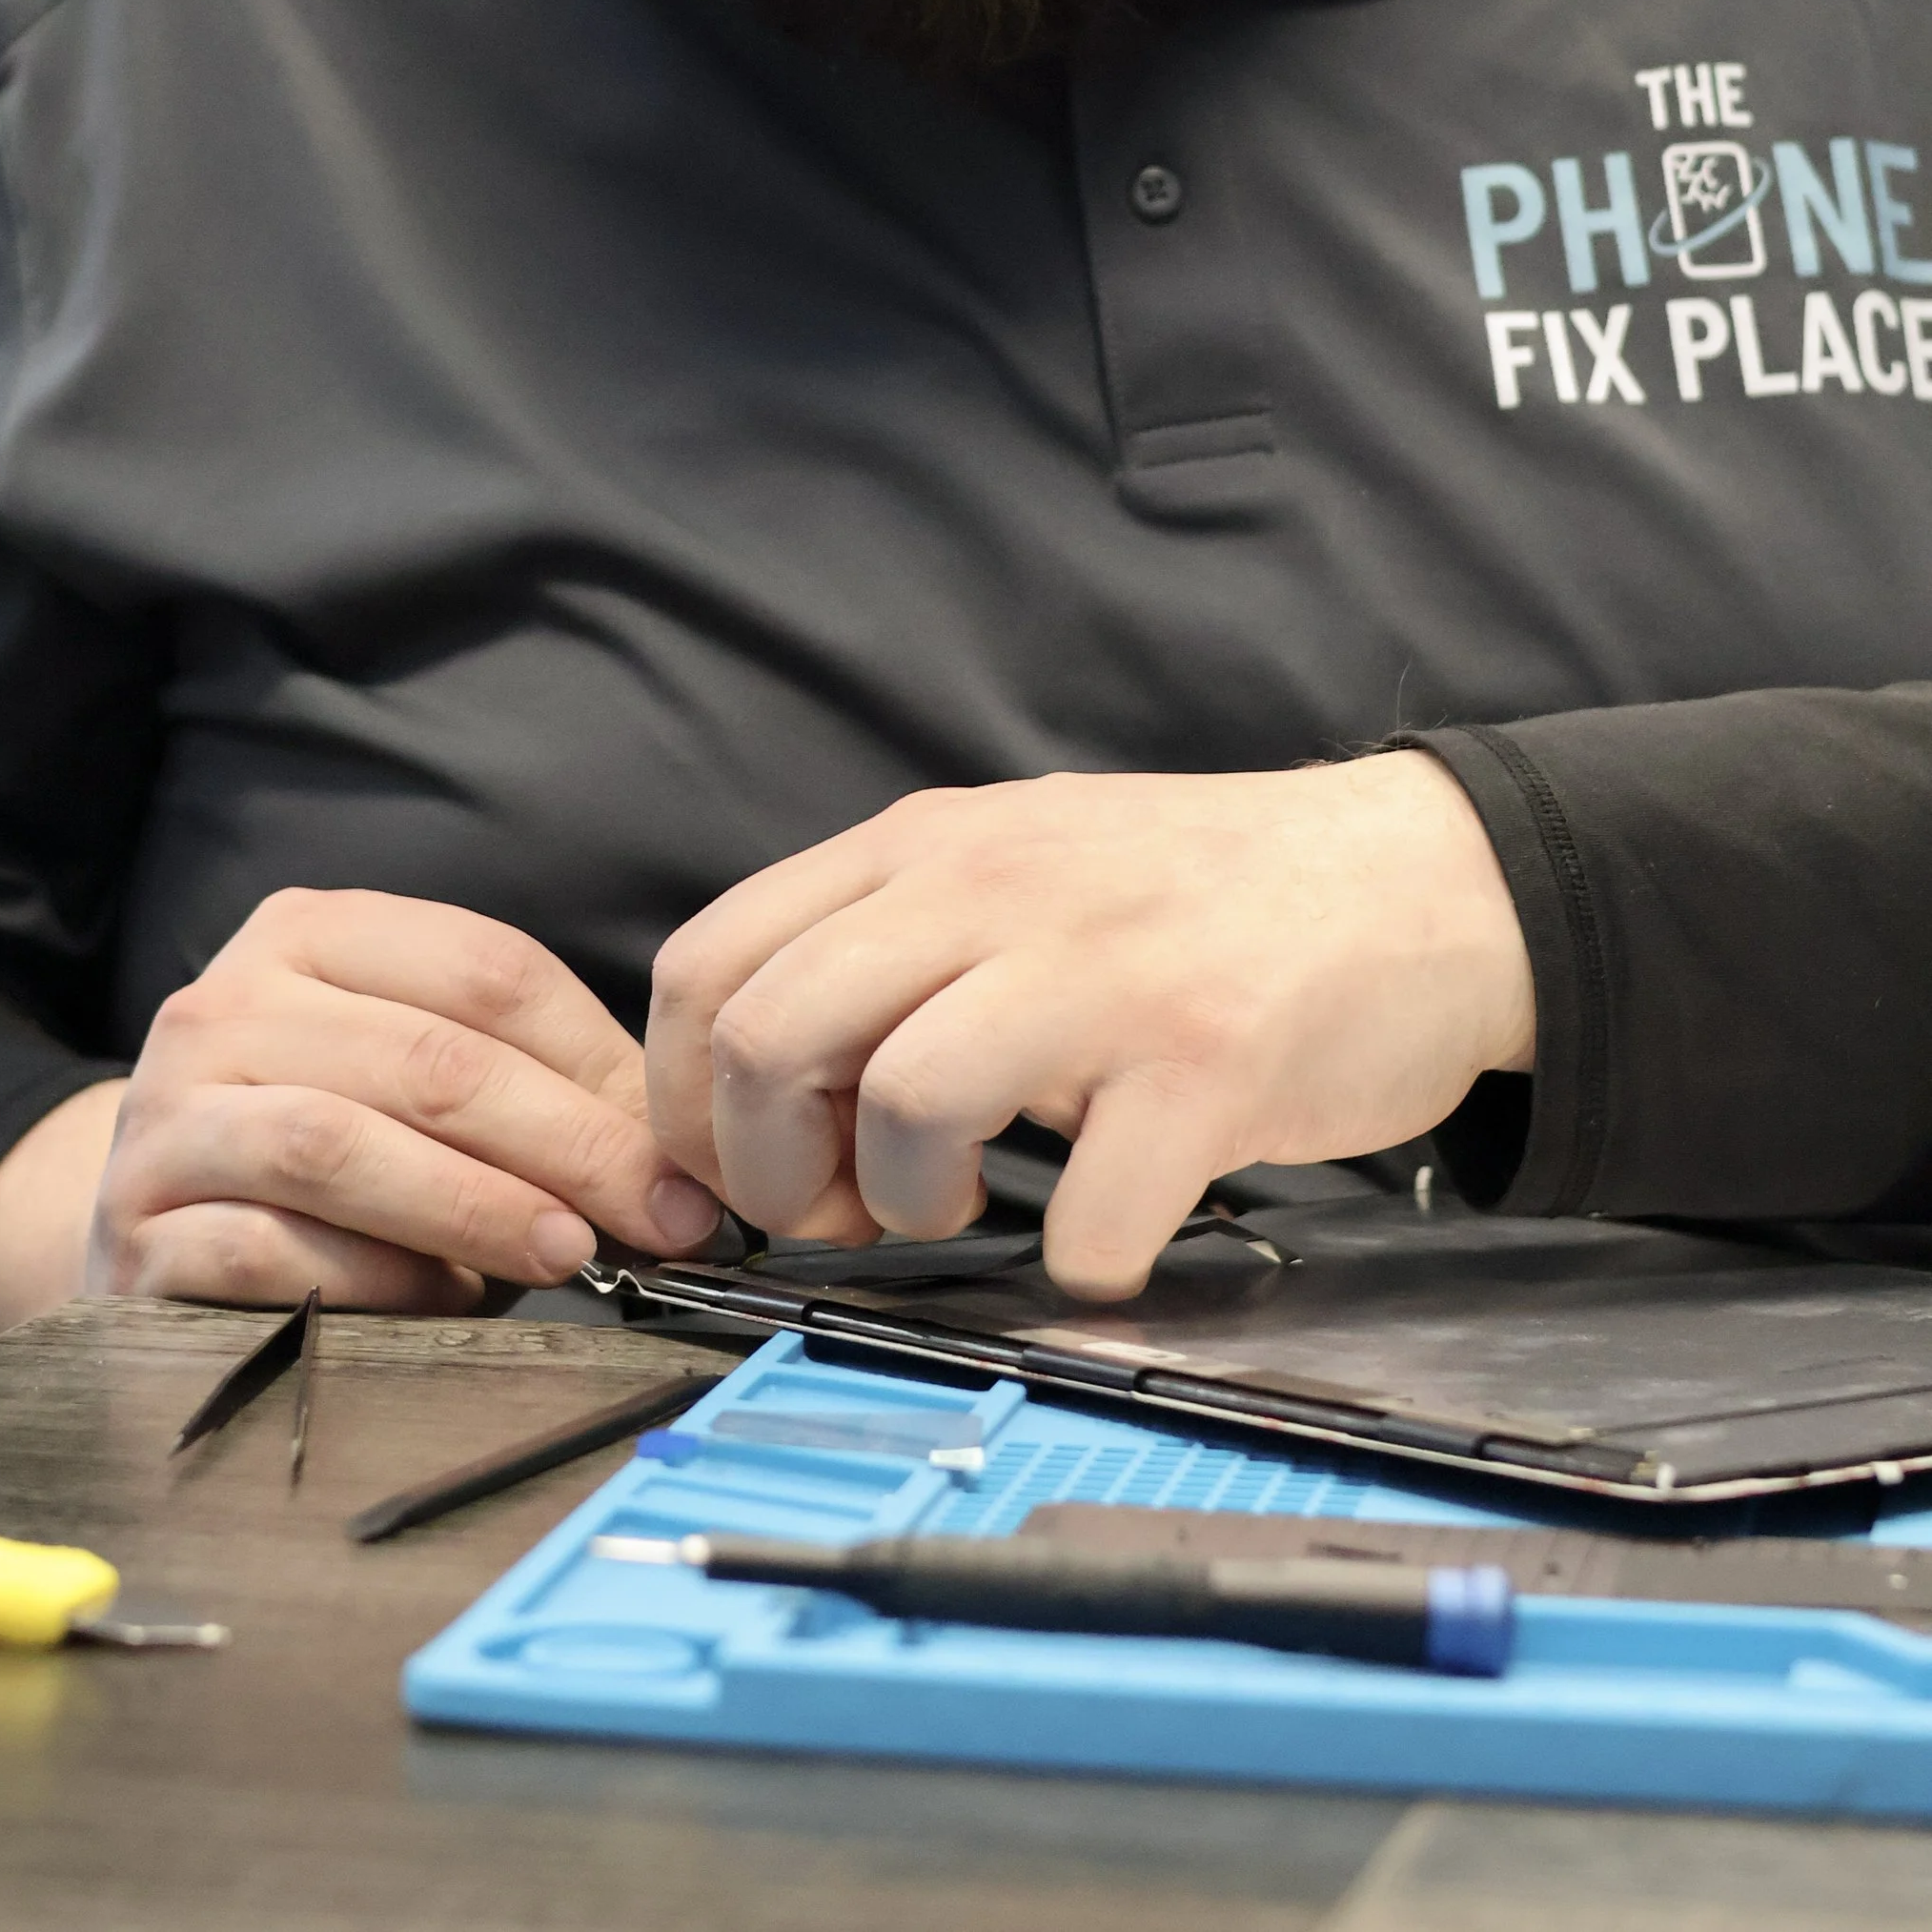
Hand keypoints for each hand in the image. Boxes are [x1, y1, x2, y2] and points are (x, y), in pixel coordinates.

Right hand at [0, 889, 723, 1341]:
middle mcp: (224, 1004)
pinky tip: (439, 1303)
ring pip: (339, 1144)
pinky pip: (267, 1249)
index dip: (601, 1063)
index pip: (485, 969)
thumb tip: (675, 1163)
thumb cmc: (338, 1159)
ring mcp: (167, 1116)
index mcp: (310, 932)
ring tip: (568, 1254)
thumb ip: (530, 1092)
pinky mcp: (136, 1231)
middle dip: (568, 1144)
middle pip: (429, 1058)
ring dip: (475, 1207)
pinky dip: (371, 1279)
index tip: (684, 1156)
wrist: (156, 1228)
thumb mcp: (426, 1087)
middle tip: (660, 1220)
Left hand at [645, 756, 1535, 1299]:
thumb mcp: (1021, 863)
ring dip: (905, 1205)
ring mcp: (1100, 976)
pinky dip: (1079, 1265)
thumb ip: (895, 936)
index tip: (737, 1169)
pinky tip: (1105, 1235)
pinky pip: (1083, 1218)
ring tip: (960, 1207)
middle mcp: (993, 890)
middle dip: (769, 1171)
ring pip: (898, 1106)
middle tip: (839, 1212)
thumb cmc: (1204, 900)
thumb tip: (758, 1078)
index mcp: (929, 847)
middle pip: (767, 1037)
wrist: (1426, 881)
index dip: (686, 1098)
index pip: (708, 961)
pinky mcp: (1204, 1069)